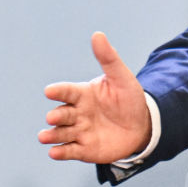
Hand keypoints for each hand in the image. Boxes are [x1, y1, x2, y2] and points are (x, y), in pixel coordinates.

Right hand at [39, 32, 151, 163]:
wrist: (142, 125)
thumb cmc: (129, 99)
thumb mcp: (121, 78)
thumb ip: (108, 58)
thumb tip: (97, 34)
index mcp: (83, 94)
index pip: (67, 91)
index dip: (58, 91)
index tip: (50, 90)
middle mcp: (77, 113)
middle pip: (61, 114)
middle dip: (56, 116)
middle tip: (54, 117)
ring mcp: (79, 131)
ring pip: (60, 133)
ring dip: (51, 135)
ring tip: (45, 136)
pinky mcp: (83, 149)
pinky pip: (69, 151)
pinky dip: (60, 152)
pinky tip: (55, 151)